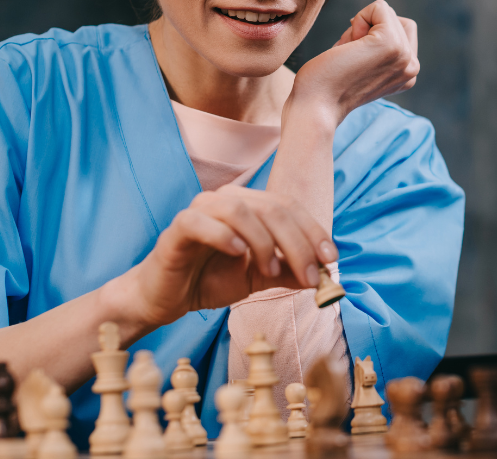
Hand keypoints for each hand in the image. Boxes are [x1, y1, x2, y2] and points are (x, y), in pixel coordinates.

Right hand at [115, 185, 337, 327]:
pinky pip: (201, 221)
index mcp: (249, 205)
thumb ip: (289, 273)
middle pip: (272, 208)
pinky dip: (224, 236)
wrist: (166, 297)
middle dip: (297, 243)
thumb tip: (325, 277)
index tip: (331, 259)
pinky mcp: (177, 227)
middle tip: (310, 276)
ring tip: (271, 271)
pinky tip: (239, 254)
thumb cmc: (210, 280)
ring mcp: (200, 209)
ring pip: (240, 210)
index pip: (289, 207)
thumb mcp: (259, 278)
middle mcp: (226, 199)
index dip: (313, 231)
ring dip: (264, 242)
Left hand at [289, 0, 419, 128]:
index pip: (403, 33)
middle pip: (398, 20)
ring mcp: (404, 56)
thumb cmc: (327, 85)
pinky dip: (360, 18)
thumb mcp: (363, 65)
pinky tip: (348, 46)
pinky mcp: (391, 44)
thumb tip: (381, 13)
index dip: (373, 36)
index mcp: (407, 76)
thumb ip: (379, 48)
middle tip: (350, 55)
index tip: (355, 60)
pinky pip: (380, 7)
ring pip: (387, 13)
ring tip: (348, 53)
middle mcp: (412, 68)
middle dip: (368, 28)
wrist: (316, 106)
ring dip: (360, 25)